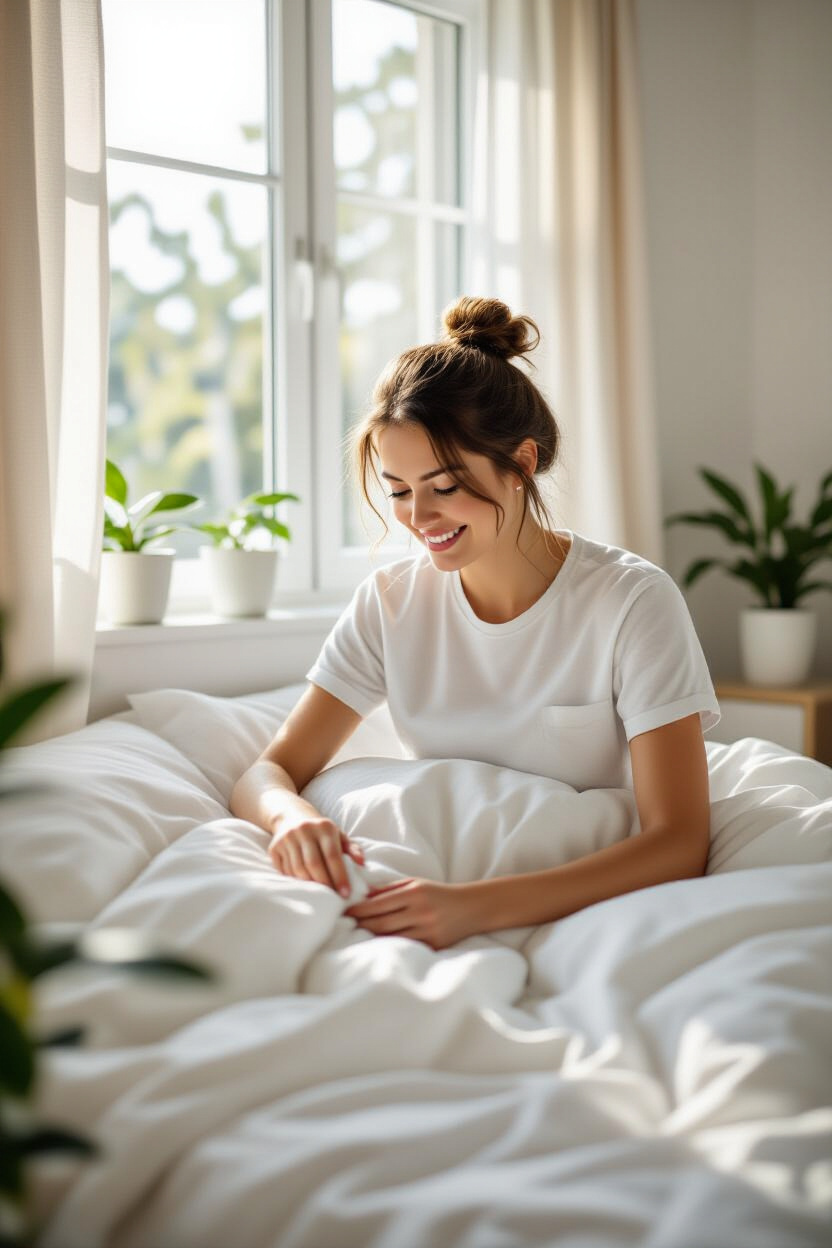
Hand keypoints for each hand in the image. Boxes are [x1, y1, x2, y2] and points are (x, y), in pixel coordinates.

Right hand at [268, 801, 363, 897]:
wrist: (292, 817)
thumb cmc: (322, 833)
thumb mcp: (339, 835)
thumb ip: (352, 849)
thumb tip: (362, 863)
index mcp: (324, 826)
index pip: (332, 855)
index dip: (339, 876)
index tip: (345, 894)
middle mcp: (304, 830)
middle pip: (314, 864)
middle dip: (325, 884)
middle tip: (333, 898)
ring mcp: (287, 838)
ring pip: (298, 869)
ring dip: (310, 885)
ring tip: (320, 893)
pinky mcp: (274, 847)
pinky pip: (285, 870)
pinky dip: (296, 881)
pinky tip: (304, 886)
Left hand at [344, 878, 476, 950]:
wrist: (472, 908)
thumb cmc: (439, 894)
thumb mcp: (416, 883)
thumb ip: (390, 889)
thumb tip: (364, 895)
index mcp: (415, 894)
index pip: (379, 904)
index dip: (360, 910)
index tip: (346, 912)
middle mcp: (420, 912)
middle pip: (381, 924)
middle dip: (362, 926)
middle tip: (346, 926)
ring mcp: (427, 931)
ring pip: (391, 939)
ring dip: (373, 939)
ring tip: (358, 937)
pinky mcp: (433, 946)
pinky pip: (406, 948)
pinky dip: (391, 947)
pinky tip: (379, 946)